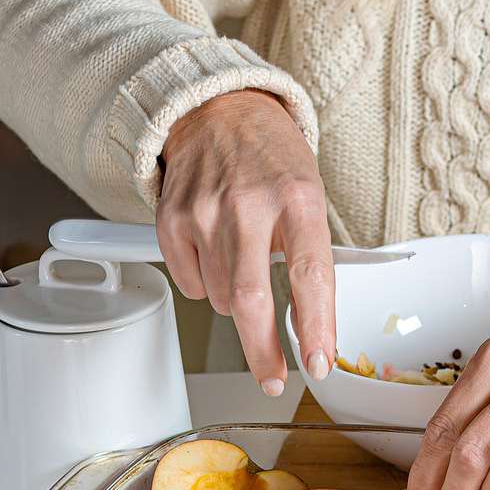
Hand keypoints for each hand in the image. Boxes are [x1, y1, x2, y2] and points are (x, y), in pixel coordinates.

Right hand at [157, 90, 332, 394]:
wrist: (218, 111)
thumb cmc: (273, 160)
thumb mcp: (311, 196)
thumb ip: (312, 256)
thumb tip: (314, 325)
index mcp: (299, 200)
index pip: (310, 275)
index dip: (315, 326)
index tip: (318, 363)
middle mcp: (250, 205)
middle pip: (250, 301)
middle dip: (263, 352)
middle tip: (274, 378)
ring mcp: (205, 212)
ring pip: (219, 299)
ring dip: (236, 304)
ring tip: (244, 264)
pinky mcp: (171, 219)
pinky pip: (189, 284)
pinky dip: (205, 285)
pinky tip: (215, 252)